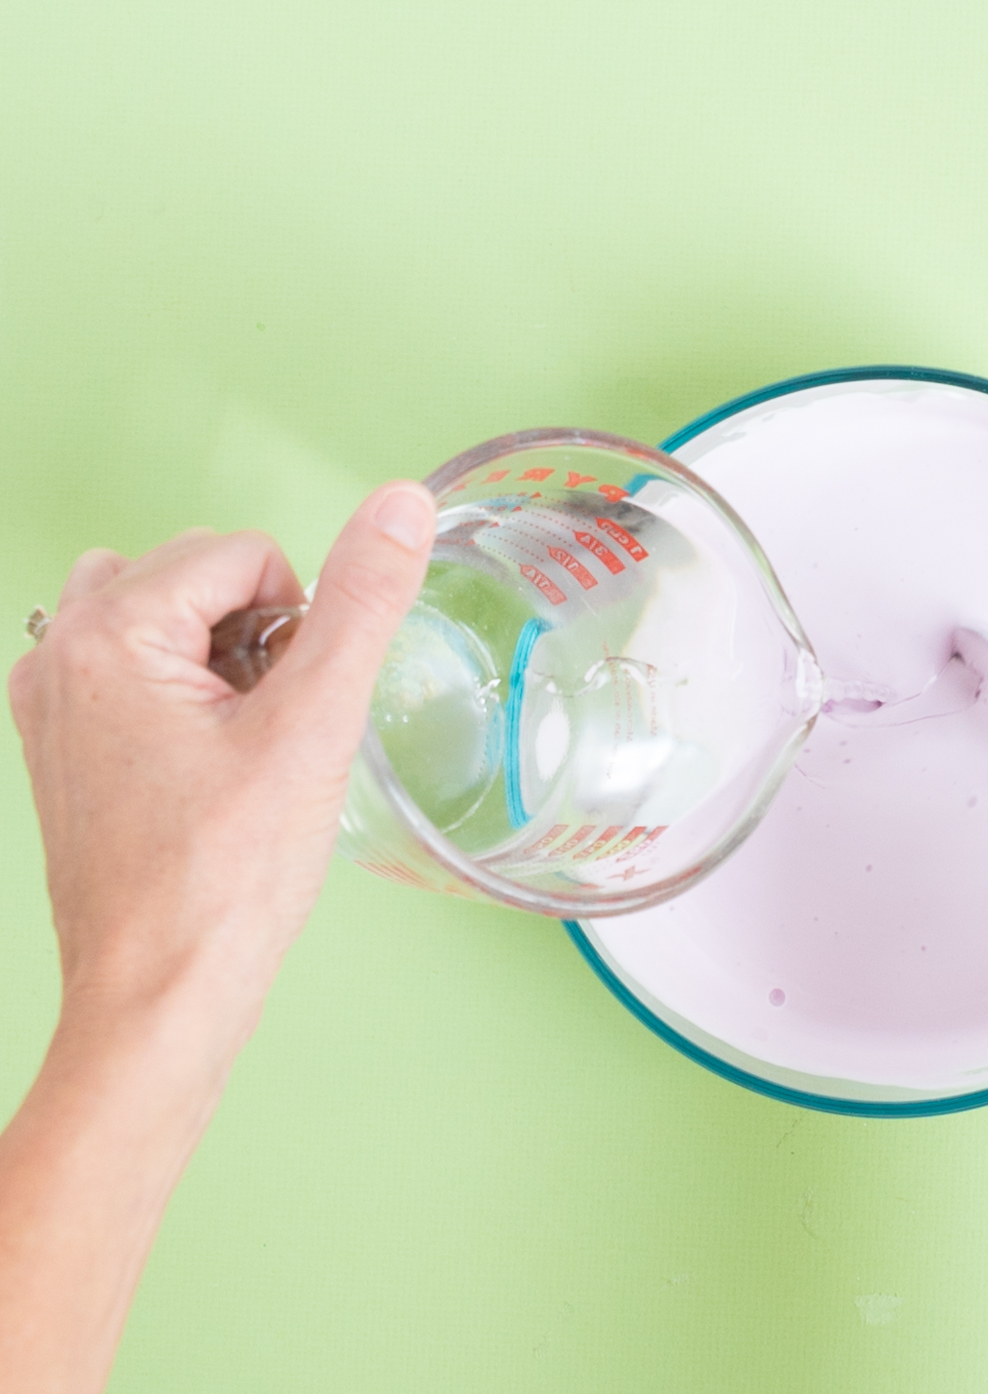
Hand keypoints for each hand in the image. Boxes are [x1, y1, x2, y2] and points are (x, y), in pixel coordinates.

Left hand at [10, 483, 433, 1043]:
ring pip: (169, 617)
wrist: (159, 996)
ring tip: (239, 749)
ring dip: (222, 661)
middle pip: (201, 576)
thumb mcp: (313, 729)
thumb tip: (402, 503)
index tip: (288, 711)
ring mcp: (54, 702)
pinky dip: (189, 697)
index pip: (243, 552)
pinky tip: (212, 771)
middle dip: (257, 637)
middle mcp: (60, 653)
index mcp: (108, 633)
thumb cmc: (221, 881)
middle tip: (268, 736)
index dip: (297, 624)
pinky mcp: (66, 745)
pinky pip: (142, 670)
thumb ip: (359, 604)